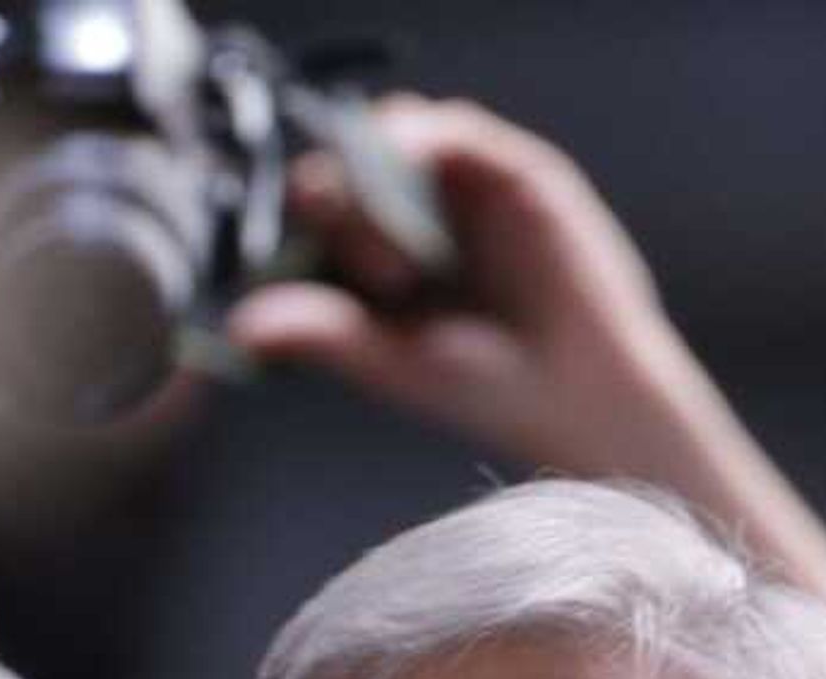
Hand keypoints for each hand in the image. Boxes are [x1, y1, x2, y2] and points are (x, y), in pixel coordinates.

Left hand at [227, 99, 825, 606]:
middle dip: (342, 201)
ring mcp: (464, 190)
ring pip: (393, 134)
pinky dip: (420, 142)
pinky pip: (453, 130)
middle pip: (348, 161)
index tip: (330, 279)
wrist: (584, 401)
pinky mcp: (514, 173)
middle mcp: (416, 216)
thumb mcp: (393, 362)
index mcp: (380, 259)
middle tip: (382, 276)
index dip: (311, 228)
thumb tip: (240, 327)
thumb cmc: (494, 394)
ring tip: (404, 256)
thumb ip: (324, 332)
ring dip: (378, 173)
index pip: (321, 207)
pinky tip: (411, 180)